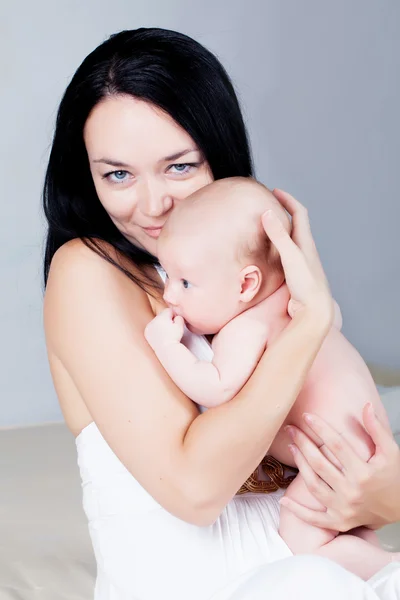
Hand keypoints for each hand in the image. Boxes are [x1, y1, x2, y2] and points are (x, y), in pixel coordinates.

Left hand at [144, 308, 184, 348]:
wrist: (166, 349)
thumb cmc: (175, 337)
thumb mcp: (180, 325)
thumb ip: (179, 317)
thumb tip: (175, 315)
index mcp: (162, 317)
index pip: (168, 310)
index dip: (173, 316)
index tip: (175, 323)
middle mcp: (153, 320)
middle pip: (161, 315)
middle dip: (166, 319)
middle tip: (171, 328)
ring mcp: (149, 326)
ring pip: (156, 321)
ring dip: (161, 324)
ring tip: (166, 332)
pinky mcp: (146, 332)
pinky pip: (152, 327)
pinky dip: (155, 329)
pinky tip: (160, 335)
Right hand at [262, 189, 332, 325]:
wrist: (315, 311)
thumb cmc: (307, 285)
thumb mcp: (291, 257)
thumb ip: (279, 236)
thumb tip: (267, 213)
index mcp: (306, 243)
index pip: (299, 213)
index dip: (288, 200)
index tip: (274, 191)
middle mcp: (305, 250)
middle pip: (296, 224)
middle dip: (284, 212)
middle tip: (268, 205)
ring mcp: (301, 263)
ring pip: (291, 240)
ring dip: (280, 230)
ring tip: (265, 226)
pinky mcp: (295, 276)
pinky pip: (285, 255)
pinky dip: (276, 248)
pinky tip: (268, 254)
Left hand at [280, 403, 399, 529]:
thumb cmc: (393, 477)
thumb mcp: (390, 452)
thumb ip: (377, 429)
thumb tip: (366, 405)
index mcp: (364, 473)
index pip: (337, 446)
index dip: (320, 429)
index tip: (306, 416)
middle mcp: (352, 491)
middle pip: (320, 464)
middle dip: (303, 443)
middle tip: (290, 428)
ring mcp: (344, 508)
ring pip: (314, 485)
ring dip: (299, 465)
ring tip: (291, 447)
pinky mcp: (339, 521)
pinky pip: (315, 519)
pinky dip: (298, 511)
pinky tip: (284, 500)